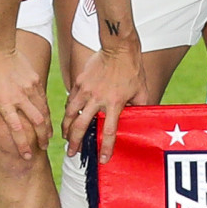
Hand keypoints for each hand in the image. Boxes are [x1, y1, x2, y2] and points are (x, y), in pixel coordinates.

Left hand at [0, 37, 54, 162]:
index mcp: (4, 103)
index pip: (17, 129)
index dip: (23, 144)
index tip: (26, 155)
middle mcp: (20, 97)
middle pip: (37, 122)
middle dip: (42, 138)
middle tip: (43, 148)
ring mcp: (30, 88)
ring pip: (44, 111)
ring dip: (47, 125)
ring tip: (48, 136)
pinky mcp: (35, 80)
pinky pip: (43, 99)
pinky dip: (46, 110)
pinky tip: (46, 118)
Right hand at [62, 43, 147, 163]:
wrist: (118, 47)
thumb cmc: (133, 69)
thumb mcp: (142, 90)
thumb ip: (140, 106)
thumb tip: (141, 120)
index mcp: (115, 103)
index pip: (109, 131)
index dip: (106, 147)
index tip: (103, 159)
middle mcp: (97, 99)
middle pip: (80, 125)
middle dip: (74, 142)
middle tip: (71, 153)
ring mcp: (85, 90)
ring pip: (69, 113)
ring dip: (66, 128)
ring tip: (64, 137)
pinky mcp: (79, 81)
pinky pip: (70, 99)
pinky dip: (68, 110)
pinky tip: (68, 117)